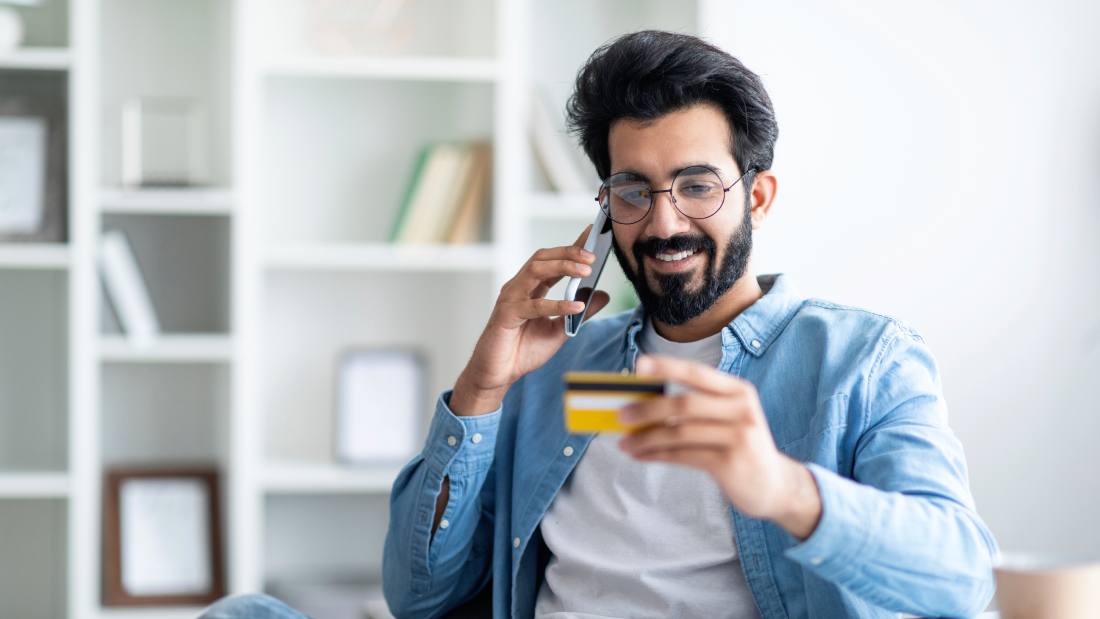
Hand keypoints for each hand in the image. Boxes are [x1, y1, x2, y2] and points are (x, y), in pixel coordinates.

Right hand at [451, 226, 611, 415]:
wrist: (498, 374)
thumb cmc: (523, 351)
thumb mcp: (560, 330)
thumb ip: (578, 312)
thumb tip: (603, 294)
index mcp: (530, 288)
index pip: (551, 260)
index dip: (570, 246)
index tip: (590, 234)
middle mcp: (518, 288)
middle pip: (542, 258)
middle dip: (568, 253)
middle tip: (592, 255)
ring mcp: (511, 299)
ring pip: (536, 271)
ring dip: (563, 267)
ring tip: (586, 271)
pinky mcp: (507, 315)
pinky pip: (534, 305)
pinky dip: (557, 304)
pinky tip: (576, 305)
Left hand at [616, 354, 822, 538]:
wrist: (775, 485)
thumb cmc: (740, 446)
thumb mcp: (729, 418)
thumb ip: (698, 407)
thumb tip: (645, 402)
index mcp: (738, 391)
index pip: (697, 373)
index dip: (667, 367)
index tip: (638, 366)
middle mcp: (741, 409)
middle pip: (685, 403)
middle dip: (648, 408)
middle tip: (621, 414)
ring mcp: (738, 437)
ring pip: (680, 432)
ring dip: (647, 437)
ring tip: (625, 442)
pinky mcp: (730, 463)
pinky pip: (683, 455)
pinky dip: (657, 455)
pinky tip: (640, 455)